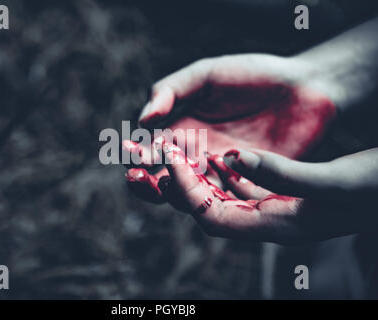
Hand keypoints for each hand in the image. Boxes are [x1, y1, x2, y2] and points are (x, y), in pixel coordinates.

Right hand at [124, 53, 335, 202]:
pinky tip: (207, 182)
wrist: (304, 88)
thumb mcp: (206, 75)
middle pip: (161, 179)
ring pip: (188, 194)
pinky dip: (210, 194)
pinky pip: (222, 198)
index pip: (148, 150)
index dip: (135, 155)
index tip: (130, 151)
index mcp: (179, 130)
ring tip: (167, 182)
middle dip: (145, 182)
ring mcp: (220, 173)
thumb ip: (172, 90)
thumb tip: (143, 119)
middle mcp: (195, 156)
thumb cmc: (252, 76)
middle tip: (139, 177)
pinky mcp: (244, 185)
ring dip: (173, 192)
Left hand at [151, 142, 377, 244]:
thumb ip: (283, 174)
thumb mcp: (333, 181)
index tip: (172, 158)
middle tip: (165, 154)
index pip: (212, 215)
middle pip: (209, 209)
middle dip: (183, 183)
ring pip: (223, 197)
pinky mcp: (283, 197)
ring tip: (182, 151)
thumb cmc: (375, 189)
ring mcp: (275, 211)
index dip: (187, 189)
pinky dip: (227, 172)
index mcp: (277, 226)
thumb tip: (233, 158)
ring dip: (201, 176)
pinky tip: (219, 154)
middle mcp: (270, 223)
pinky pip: (243, 188)